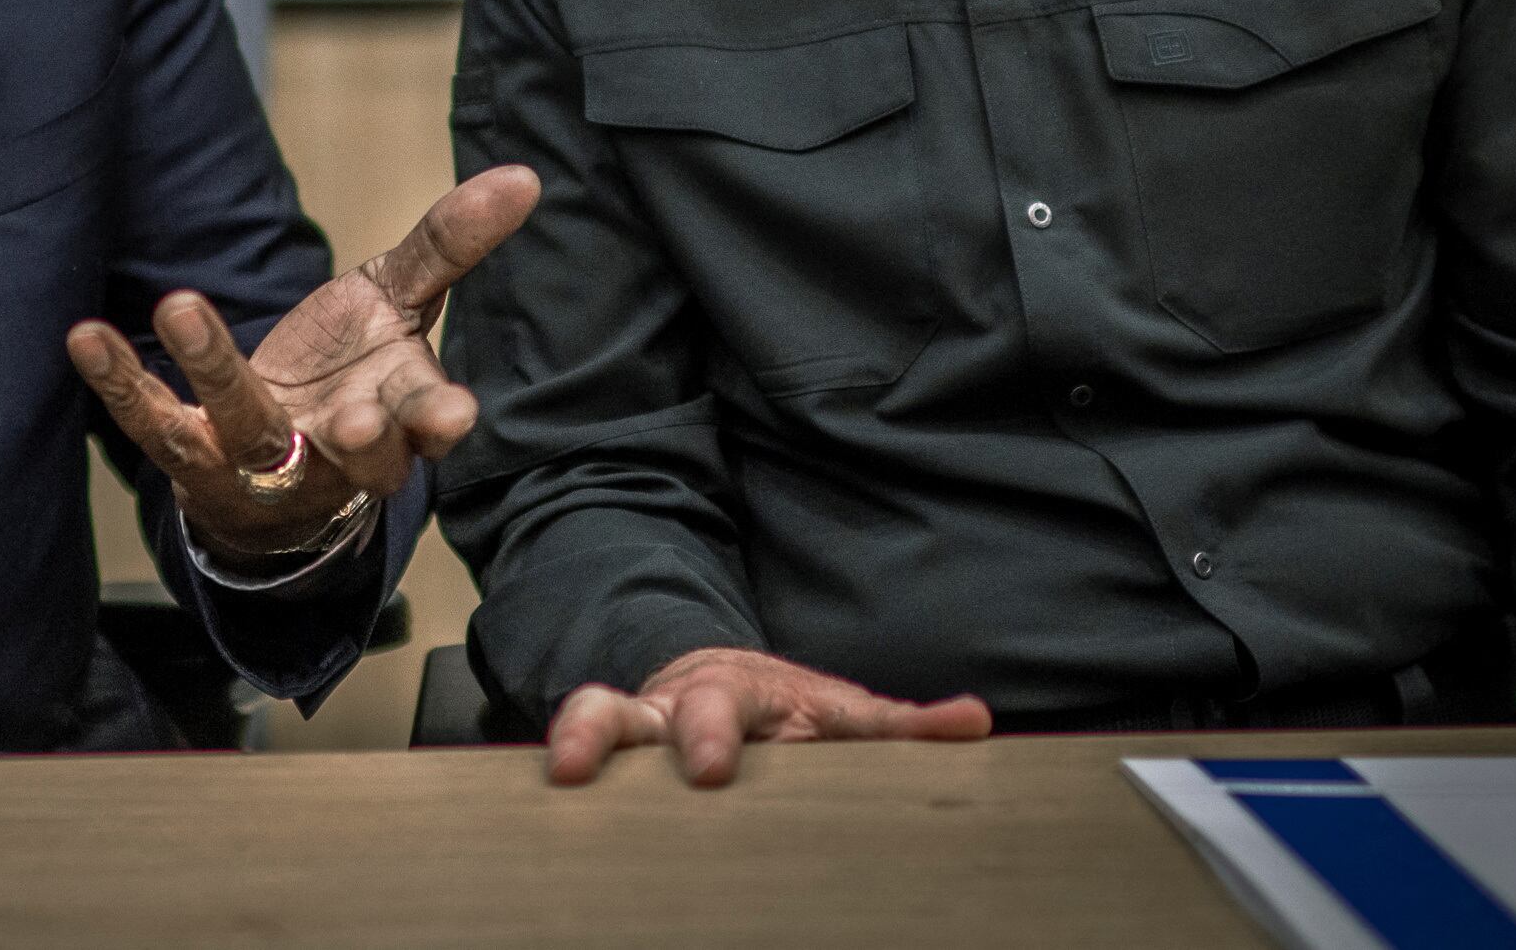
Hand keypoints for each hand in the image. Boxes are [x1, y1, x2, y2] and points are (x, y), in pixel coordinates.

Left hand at [66, 164, 538, 558]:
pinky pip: (153, 422)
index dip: (439, 421)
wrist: (275, 467)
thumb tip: (525, 176)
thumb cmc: (352, 372)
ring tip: (182, 303)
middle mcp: (334, 450)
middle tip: (351, 418)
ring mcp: (260, 459)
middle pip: (355, 454)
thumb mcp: (398, 303)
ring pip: (244, 428)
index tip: (453, 416)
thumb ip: (451, 243)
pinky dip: (119, 381)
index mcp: (397, 415)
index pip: (428, 421)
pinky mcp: (190, 455)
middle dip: (359, 441)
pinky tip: (85, 334)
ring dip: (214, 370)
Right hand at [546, 647, 990, 787]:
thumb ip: (900, 727)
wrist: (720, 689)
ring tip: (551, 777)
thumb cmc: (789, 717)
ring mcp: (628, 737)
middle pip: (626, 710)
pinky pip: (575, 767)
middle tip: (589, 769)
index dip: (710, 732)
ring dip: (569, 742)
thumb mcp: (842, 716)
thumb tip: (975, 722)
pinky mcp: (606, 768)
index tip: (707, 768)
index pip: (717, 705)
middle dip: (606, 733)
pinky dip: (557, 793)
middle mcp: (666, 710)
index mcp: (731, 695)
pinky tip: (540, 827)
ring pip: (585, 724)